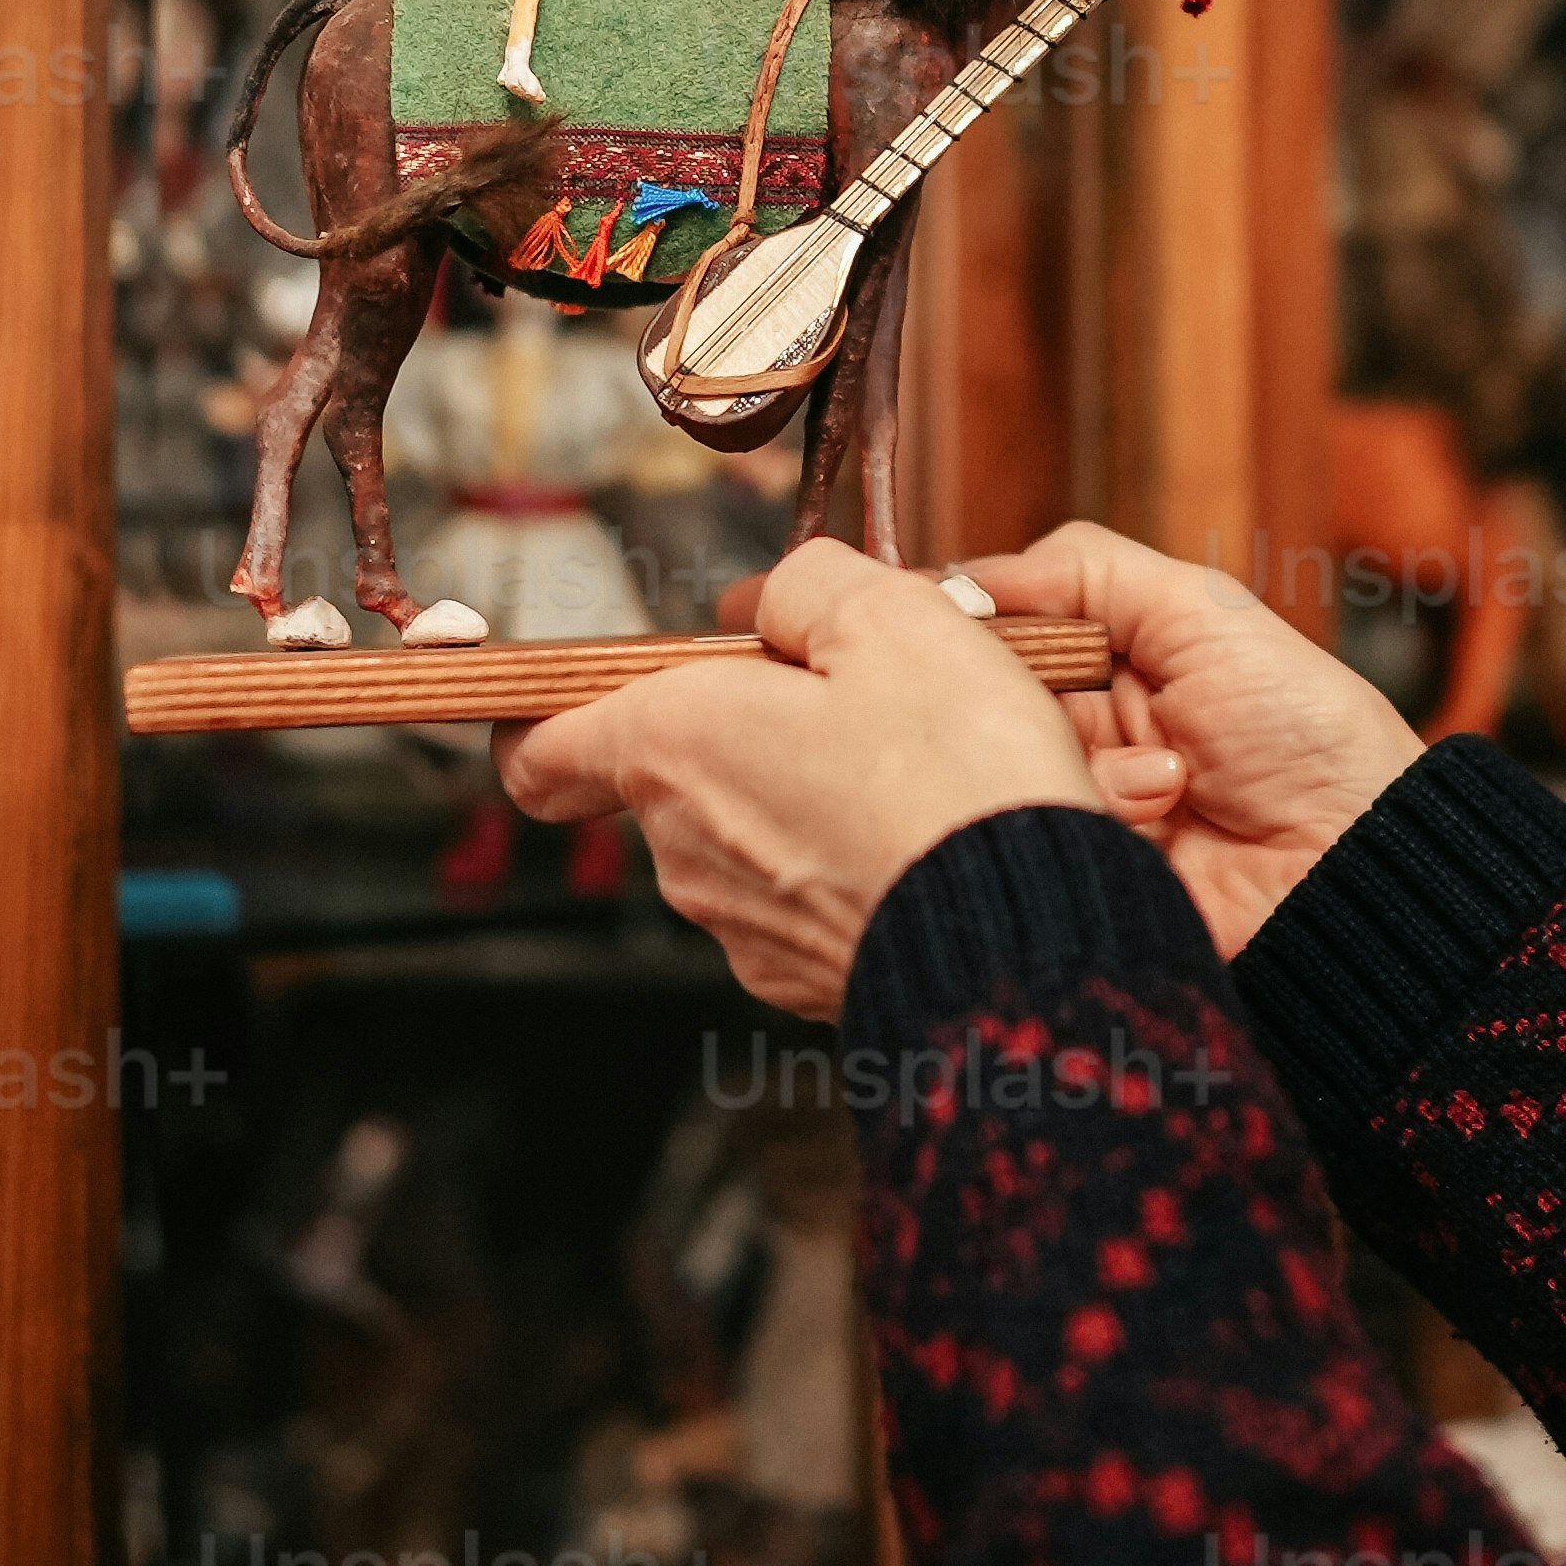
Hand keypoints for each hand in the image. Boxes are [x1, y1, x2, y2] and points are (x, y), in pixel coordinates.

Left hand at [496, 546, 1087, 1015]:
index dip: (547, 712)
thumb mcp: (896, 617)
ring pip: (744, 834)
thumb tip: (778, 604)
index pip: (539, 747)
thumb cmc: (958, 782)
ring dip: (803, 795)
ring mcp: (739, 924)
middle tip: (852, 696)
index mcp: (675, 744)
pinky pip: (801, 896)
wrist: (1025, 945)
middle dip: (746, 728)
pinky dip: (843, 863)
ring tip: (911, 771)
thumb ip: (810, 586)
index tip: (572, 692)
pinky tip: (921, 840)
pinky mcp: (800, 979)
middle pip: (672, 771)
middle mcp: (683, 846)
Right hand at [957, 519, 1417, 957]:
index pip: (997, 634)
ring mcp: (1083, 805)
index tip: (955, 619)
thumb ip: (1087, 572)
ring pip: (1009, 770)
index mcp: (1110, 664)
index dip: (975, 626)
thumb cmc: (1304, 728)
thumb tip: (966, 576)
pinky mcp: (1086, 870)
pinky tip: (1166, 816)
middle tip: (1084, 703)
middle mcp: (1085, 733)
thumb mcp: (1204, 614)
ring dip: (1090, 764)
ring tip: (1171, 779)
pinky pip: (1043, 836)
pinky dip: (1102, 815)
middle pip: (985, 703)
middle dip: (1027, 697)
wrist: (1353, 859)